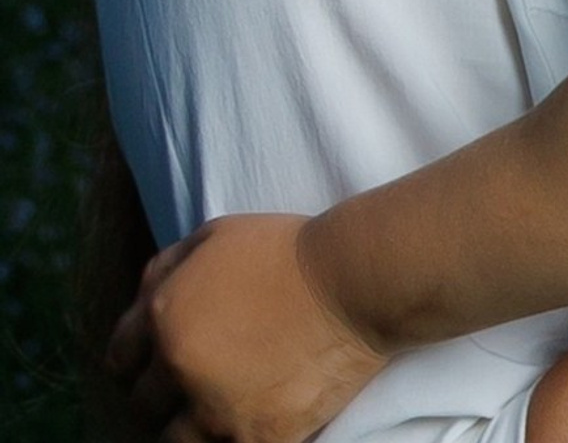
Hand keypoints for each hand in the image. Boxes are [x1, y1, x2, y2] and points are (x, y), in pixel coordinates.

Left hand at [106, 213, 384, 442]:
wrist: (356, 280)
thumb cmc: (290, 250)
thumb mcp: (219, 235)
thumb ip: (167, 268)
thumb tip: (141, 300)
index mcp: (165, 316)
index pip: (120, 360)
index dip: (140, 359)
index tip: (159, 362)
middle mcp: (180, 367)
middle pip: (144, 405)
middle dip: (165, 393)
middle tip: (199, 381)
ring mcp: (216, 409)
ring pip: (175, 441)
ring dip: (191, 426)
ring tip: (221, 408)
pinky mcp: (256, 437)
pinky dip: (232, 438)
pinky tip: (250, 418)